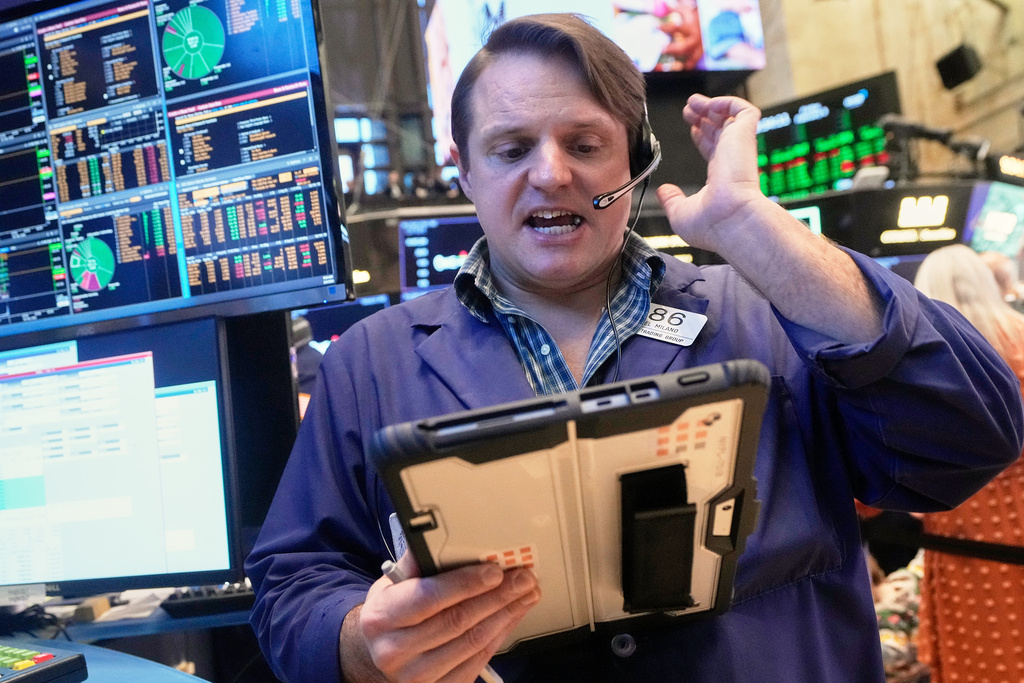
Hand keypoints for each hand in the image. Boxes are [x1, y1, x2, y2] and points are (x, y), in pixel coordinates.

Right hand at [341, 553, 540, 682]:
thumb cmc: (389, 614)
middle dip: (497, 596)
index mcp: (381, 618)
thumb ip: (415, 563)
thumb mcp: (390, 585)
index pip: (428, 598)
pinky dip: (500, 635)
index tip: (494, 571)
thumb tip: (441, 537)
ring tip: (525, 594)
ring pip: (473, 642)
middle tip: (523, 578)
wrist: (376, 656)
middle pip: (457, 620)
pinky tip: (511, 616)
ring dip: (506, 615)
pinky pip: (477, 660)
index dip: (465, 583)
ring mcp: (416, 675)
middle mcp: (395, 651)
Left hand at [656, 94, 764, 254]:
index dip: (703, 137)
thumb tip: (664, 191)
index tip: (692, 129)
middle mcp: (733, 161)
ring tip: (692, 102)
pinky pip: (744, 109)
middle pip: (721, 131)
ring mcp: (739, 148)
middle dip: (704, 117)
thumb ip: (671, 200)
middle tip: (688, 110)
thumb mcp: (681, 212)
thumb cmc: (711, 225)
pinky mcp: (745, 136)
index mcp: (722, 178)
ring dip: (711, 105)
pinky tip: (707, 104)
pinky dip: (727, 102)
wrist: (731, 220)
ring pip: (732, 117)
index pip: (715, 150)